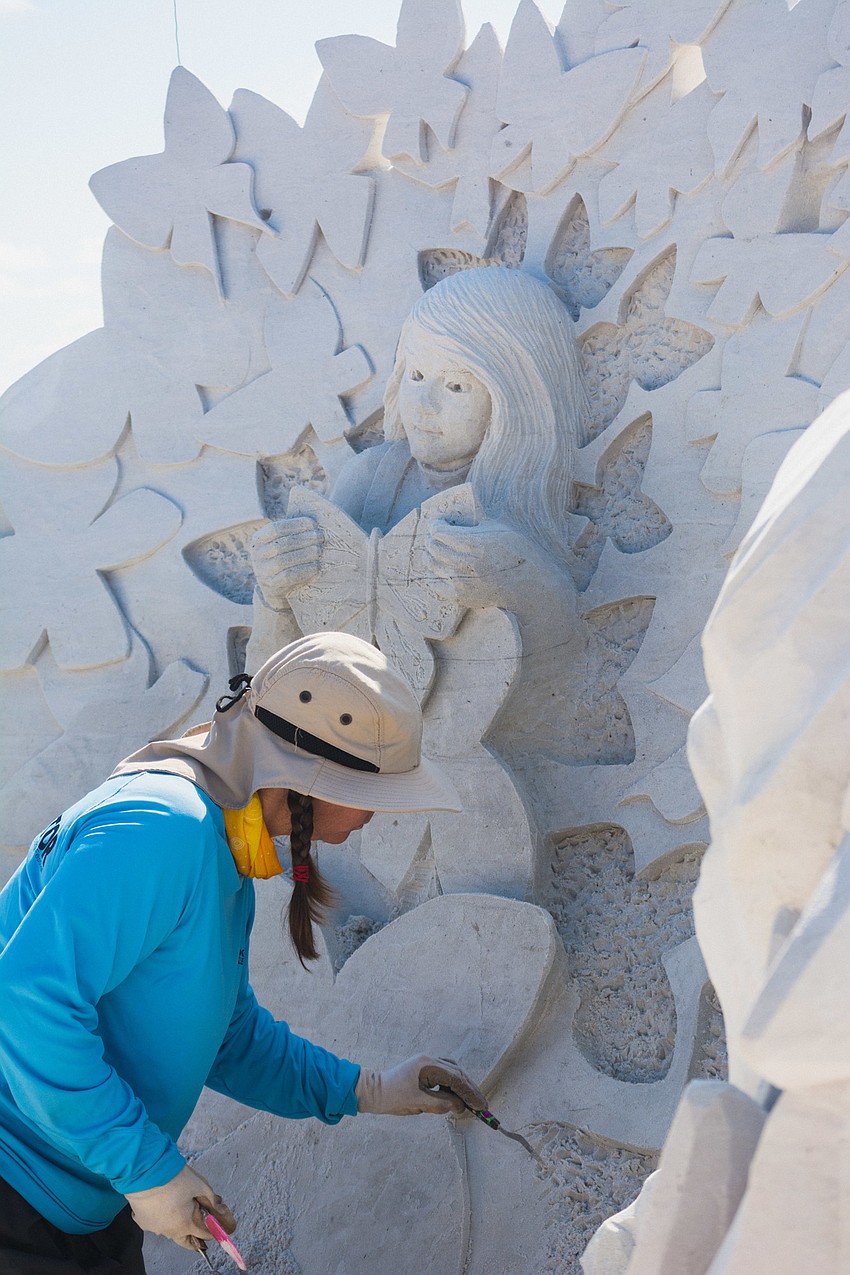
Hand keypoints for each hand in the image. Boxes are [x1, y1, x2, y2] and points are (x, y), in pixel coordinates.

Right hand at [124, 1164, 235, 1250]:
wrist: (146, 1171)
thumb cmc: (172, 1178)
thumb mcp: (199, 1185)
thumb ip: (212, 1199)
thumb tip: (220, 1207)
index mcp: (185, 1225)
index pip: (204, 1235)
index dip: (212, 1229)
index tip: (215, 1225)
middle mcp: (168, 1231)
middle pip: (186, 1240)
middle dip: (195, 1236)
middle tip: (200, 1227)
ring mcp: (154, 1227)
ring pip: (169, 1231)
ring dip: (177, 1225)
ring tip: (182, 1210)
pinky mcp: (142, 1220)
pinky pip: (155, 1223)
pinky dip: (161, 1218)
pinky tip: (163, 1205)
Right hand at [251, 516, 323, 609]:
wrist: (273, 588)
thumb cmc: (282, 558)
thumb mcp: (279, 543)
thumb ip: (291, 533)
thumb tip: (313, 523)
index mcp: (259, 539)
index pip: (276, 528)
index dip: (296, 525)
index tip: (313, 524)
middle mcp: (258, 555)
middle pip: (283, 544)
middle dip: (304, 538)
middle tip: (320, 536)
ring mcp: (262, 571)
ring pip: (285, 560)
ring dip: (305, 554)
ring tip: (319, 550)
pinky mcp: (271, 585)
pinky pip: (288, 576)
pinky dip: (304, 570)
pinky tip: (316, 566)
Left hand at [356, 1054, 486, 1115]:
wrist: (373, 1092)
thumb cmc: (392, 1097)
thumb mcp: (418, 1103)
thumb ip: (442, 1103)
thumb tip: (460, 1106)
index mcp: (428, 1064)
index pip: (456, 1078)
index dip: (470, 1092)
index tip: (481, 1105)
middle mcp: (430, 1060)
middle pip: (457, 1073)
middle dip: (470, 1089)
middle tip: (482, 1105)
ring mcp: (427, 1064)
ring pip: (452, 1073)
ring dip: (463, 1087)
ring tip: (473, 1103)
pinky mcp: (424, 1071)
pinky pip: (444, 1076)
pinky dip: (453, 1086)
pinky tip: (457, 1097)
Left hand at [425, 520, 529, 609]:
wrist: (530, 586)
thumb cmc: (520, 553)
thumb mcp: (502, 528)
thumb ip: (480, 517)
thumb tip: (468, 500)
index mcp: (475, 543)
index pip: (440, 532)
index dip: (437, 525)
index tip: (440, 523)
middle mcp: (466, 563)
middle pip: (434, 548)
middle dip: (431, 539)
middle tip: (435, 535)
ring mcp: (462, 582)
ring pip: (432, 565)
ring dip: (430, 555)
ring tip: (436, 550)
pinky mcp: (462, 597)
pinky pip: (436, 586)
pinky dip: (434, 576)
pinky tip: (440, 569)